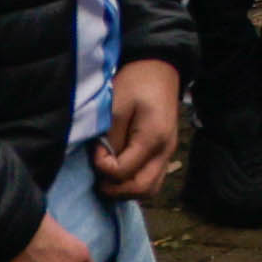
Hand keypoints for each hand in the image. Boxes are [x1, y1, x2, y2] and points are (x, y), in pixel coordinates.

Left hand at [93, 56, 186, 200]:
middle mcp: (165, 151)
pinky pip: (152, 180)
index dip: (103, 167)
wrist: (159, 70)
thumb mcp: (116, 107)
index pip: (123, 171)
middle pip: (142, 189)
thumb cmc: (135, 84)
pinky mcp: (164, 153)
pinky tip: (120, 174)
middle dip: (116, 189)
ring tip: (109, 178)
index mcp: (153, 138)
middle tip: (99, 178)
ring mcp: (167, 154)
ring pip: (150, 189)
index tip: (94, 151)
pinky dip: (135, 184)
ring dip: (126, 190)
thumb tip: (102, 162)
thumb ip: (109, 139)